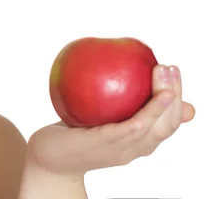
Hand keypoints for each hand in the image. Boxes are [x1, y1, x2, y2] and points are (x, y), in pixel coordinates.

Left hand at [26, 64, 195, 180]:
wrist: (48, 159)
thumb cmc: (71, 134)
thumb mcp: (95, 115)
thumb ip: (111, 99)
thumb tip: (116, 66)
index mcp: (136, 142)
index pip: (167, 123)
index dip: (176, 99)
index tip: (173, 73)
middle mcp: (134, 149)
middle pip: (167, 125)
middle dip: (176, 95)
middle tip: (172, 67)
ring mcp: (120, 150)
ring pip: (156, 128)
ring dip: (166, 99)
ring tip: (164, 72)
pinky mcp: (104, 145)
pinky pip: (132, 128)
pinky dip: (149, 112)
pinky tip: (154, 95)